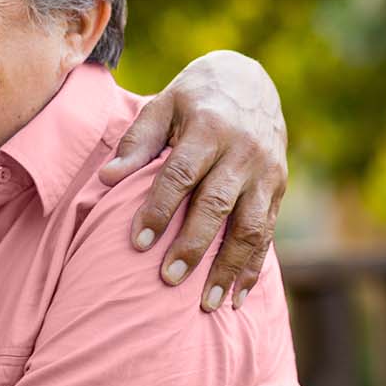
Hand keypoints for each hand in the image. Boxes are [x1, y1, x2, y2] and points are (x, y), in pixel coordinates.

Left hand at [100, 50, 287, 310]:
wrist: (252, 80)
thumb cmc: (195, 98)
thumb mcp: (164, 105)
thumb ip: (137, 142)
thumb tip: (106, 179)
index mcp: (209, 127)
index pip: (181, 174)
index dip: (159, 209)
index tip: (137, 243)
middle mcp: (243, 151)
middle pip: (217, 205)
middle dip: (193, 245)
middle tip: (168, 279)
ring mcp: (266, 171)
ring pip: (251, 227)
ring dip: (230, 268)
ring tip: (207, 304)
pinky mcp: (279, 187)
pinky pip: (268, 233)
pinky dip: (254, 267)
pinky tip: (237, 296)